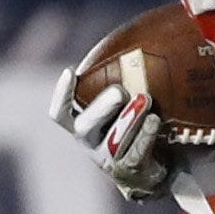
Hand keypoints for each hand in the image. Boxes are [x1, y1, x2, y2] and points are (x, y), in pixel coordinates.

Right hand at [48, 64, 172, 201]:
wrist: (153, 168)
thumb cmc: (134, 128)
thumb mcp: (124, 107)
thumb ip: (123, 84)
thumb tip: (139, 43)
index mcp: (81, 125)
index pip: (60, 113)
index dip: (61, 94)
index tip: (70, 71)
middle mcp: (89, 143)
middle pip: (84, 127)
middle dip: (101, 107)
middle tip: (120, 91)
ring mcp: (108, 159)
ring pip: (113, 140)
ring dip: (129, 119)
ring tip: (146, 99)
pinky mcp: (129, 170)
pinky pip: (136, 152)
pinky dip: (145, 134)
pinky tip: (154, 119)